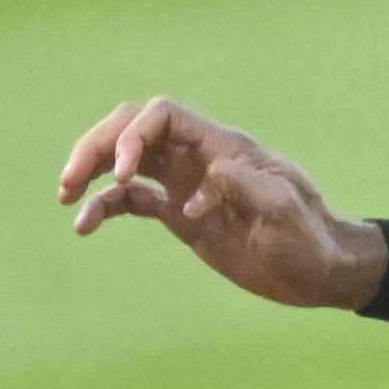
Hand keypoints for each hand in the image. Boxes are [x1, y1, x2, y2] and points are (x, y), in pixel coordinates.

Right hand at [61, 96, 384, 308]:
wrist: (322, 272)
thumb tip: (210, 171)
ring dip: (91, 171)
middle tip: (71, 178)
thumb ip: (249, 186)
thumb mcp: (286, 212)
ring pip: (126, 162)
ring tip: (65, 196)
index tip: (122, 173)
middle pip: (134, 130)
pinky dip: (105, 207)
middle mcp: (199, 158)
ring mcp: (186, 185)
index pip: (163, 116)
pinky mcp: (180, 215)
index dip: (133, 135)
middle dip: (97, 146)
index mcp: (222, 147)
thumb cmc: (312, 240)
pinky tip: (85, 226)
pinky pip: (133, 200)